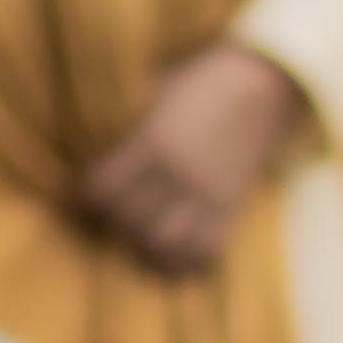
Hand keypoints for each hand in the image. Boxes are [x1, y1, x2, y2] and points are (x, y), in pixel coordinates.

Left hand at [75, 42, 303, 279]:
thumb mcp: (154, 89)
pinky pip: (206, 251)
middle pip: (131, 222)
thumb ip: (126, 116)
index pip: (104, 188)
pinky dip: (185, 260)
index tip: (82, 196)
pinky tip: (172, 253)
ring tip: (138, 238)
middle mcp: (180, 173)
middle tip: (108, 218)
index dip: (86, 197)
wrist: (260, 87)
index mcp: (154, 140)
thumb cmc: (197, 81)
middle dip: (114, 225)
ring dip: (146, 247)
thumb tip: (88, 135)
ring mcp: (208, 194)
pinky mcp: (231, 208)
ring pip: (166, 244)